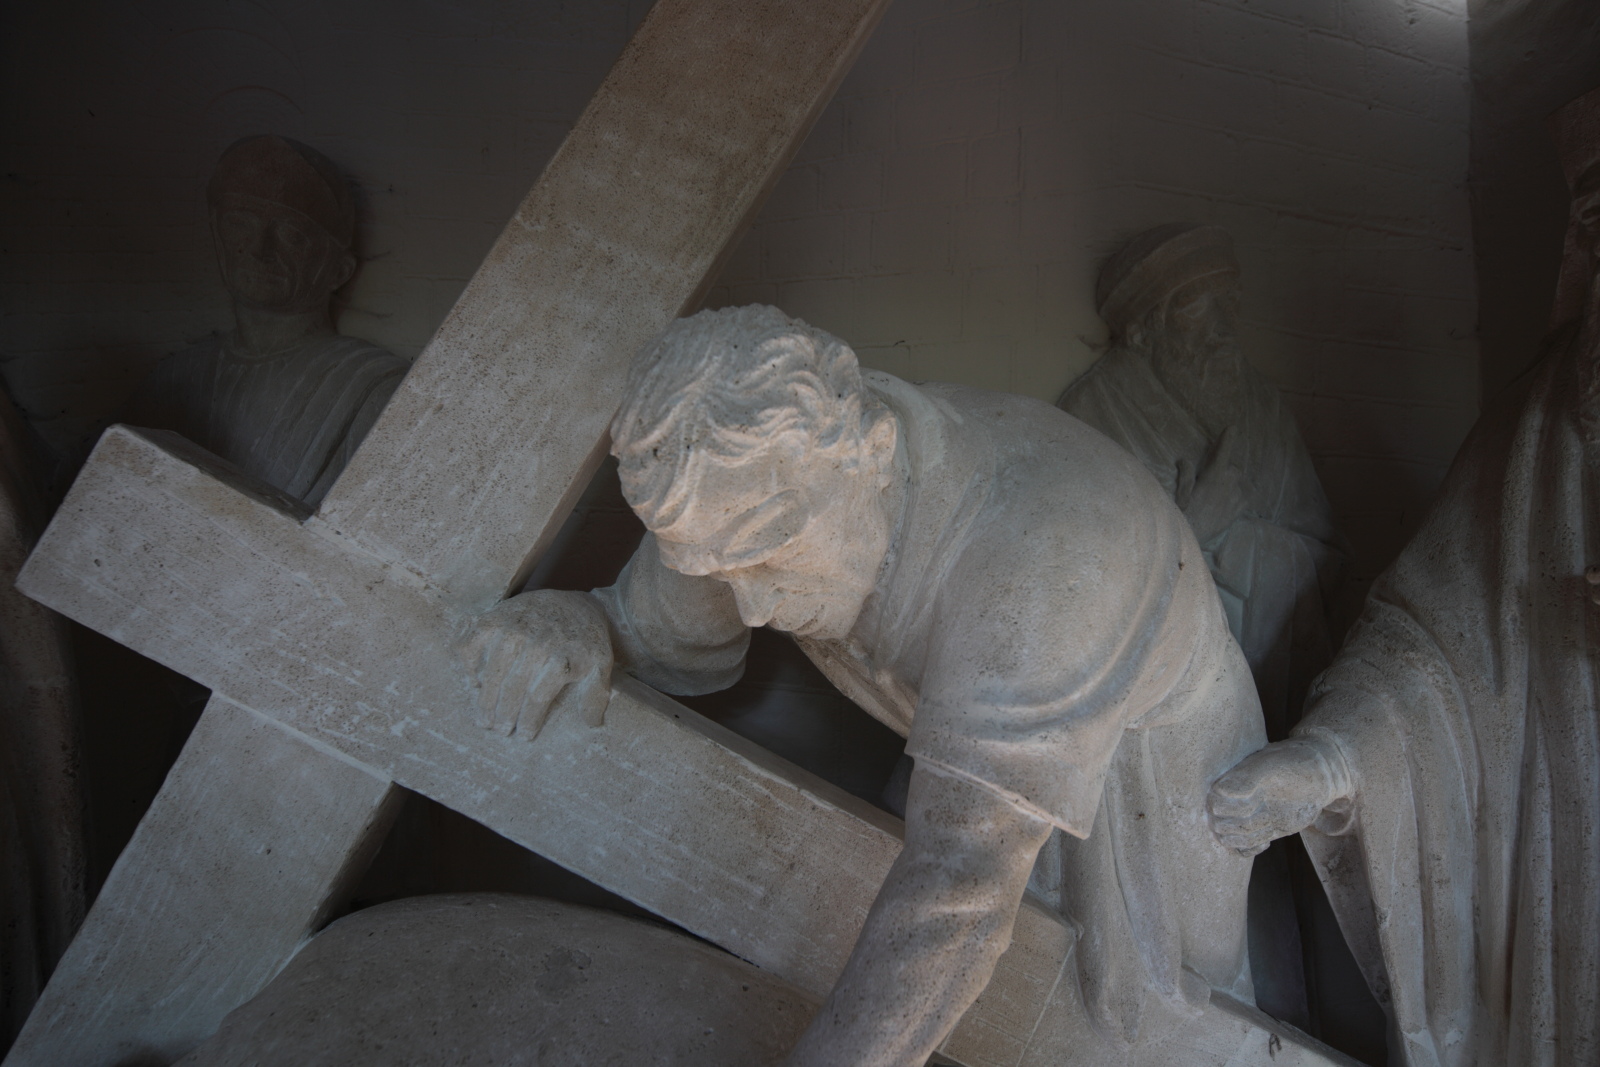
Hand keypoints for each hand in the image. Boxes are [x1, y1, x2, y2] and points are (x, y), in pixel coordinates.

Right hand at [455, 589, 613, 741]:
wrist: (576, 605)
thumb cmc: (586, 642)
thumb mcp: (601, 667)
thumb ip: (597, 695)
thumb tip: (591, 723)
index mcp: (560, 657)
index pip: (537, 697)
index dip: (528, 720)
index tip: (523, 736)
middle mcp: (534, 642)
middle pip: (512, 688)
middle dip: (504, 715)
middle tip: (500, 731)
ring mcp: (512, 628)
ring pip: (491, 671)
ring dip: (485, 700)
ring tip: (484, 720)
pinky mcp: (496, 617)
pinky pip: (471, 642)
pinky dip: (466, 663)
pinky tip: (474, 682)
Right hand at [1180, 425, 1248, 546]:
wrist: (1194, 535)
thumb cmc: (1184, 512)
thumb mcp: (1181, 491)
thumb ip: (1185, 473)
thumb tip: (1183, 460)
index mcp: (1214, 474)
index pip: (1223, 451)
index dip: (1228, 438)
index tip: (1233, 427)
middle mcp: (1229, 482)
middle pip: (1232, 468)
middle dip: (1224, 471)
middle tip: (1210, 482)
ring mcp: (1237, 496)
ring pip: (1240, 481)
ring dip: (1232, 483)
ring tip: (1219, 494)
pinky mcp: (1241, 508)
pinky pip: (1247, 495)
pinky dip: (1242, 493)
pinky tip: (1232, 499)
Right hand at [1208, 738, 1345, 856]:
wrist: (1319, 773)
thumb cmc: (1295, 764)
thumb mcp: (1272, 765)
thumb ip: (1247, 778)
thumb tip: (1222, 794)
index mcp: (1232, 781)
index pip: (1215, 804)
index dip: (1231, 809)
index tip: (1255, 801)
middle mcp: (1236, 800)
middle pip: (1219, 825)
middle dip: (1239, 827)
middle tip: (1264, 816)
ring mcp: (1250, 815)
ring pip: (1230, 839)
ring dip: (1247, 839)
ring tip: (1268, 829)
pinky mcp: (1264, 828)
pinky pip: (1243, 847)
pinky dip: (1248, 851)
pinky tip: (1264, 844)